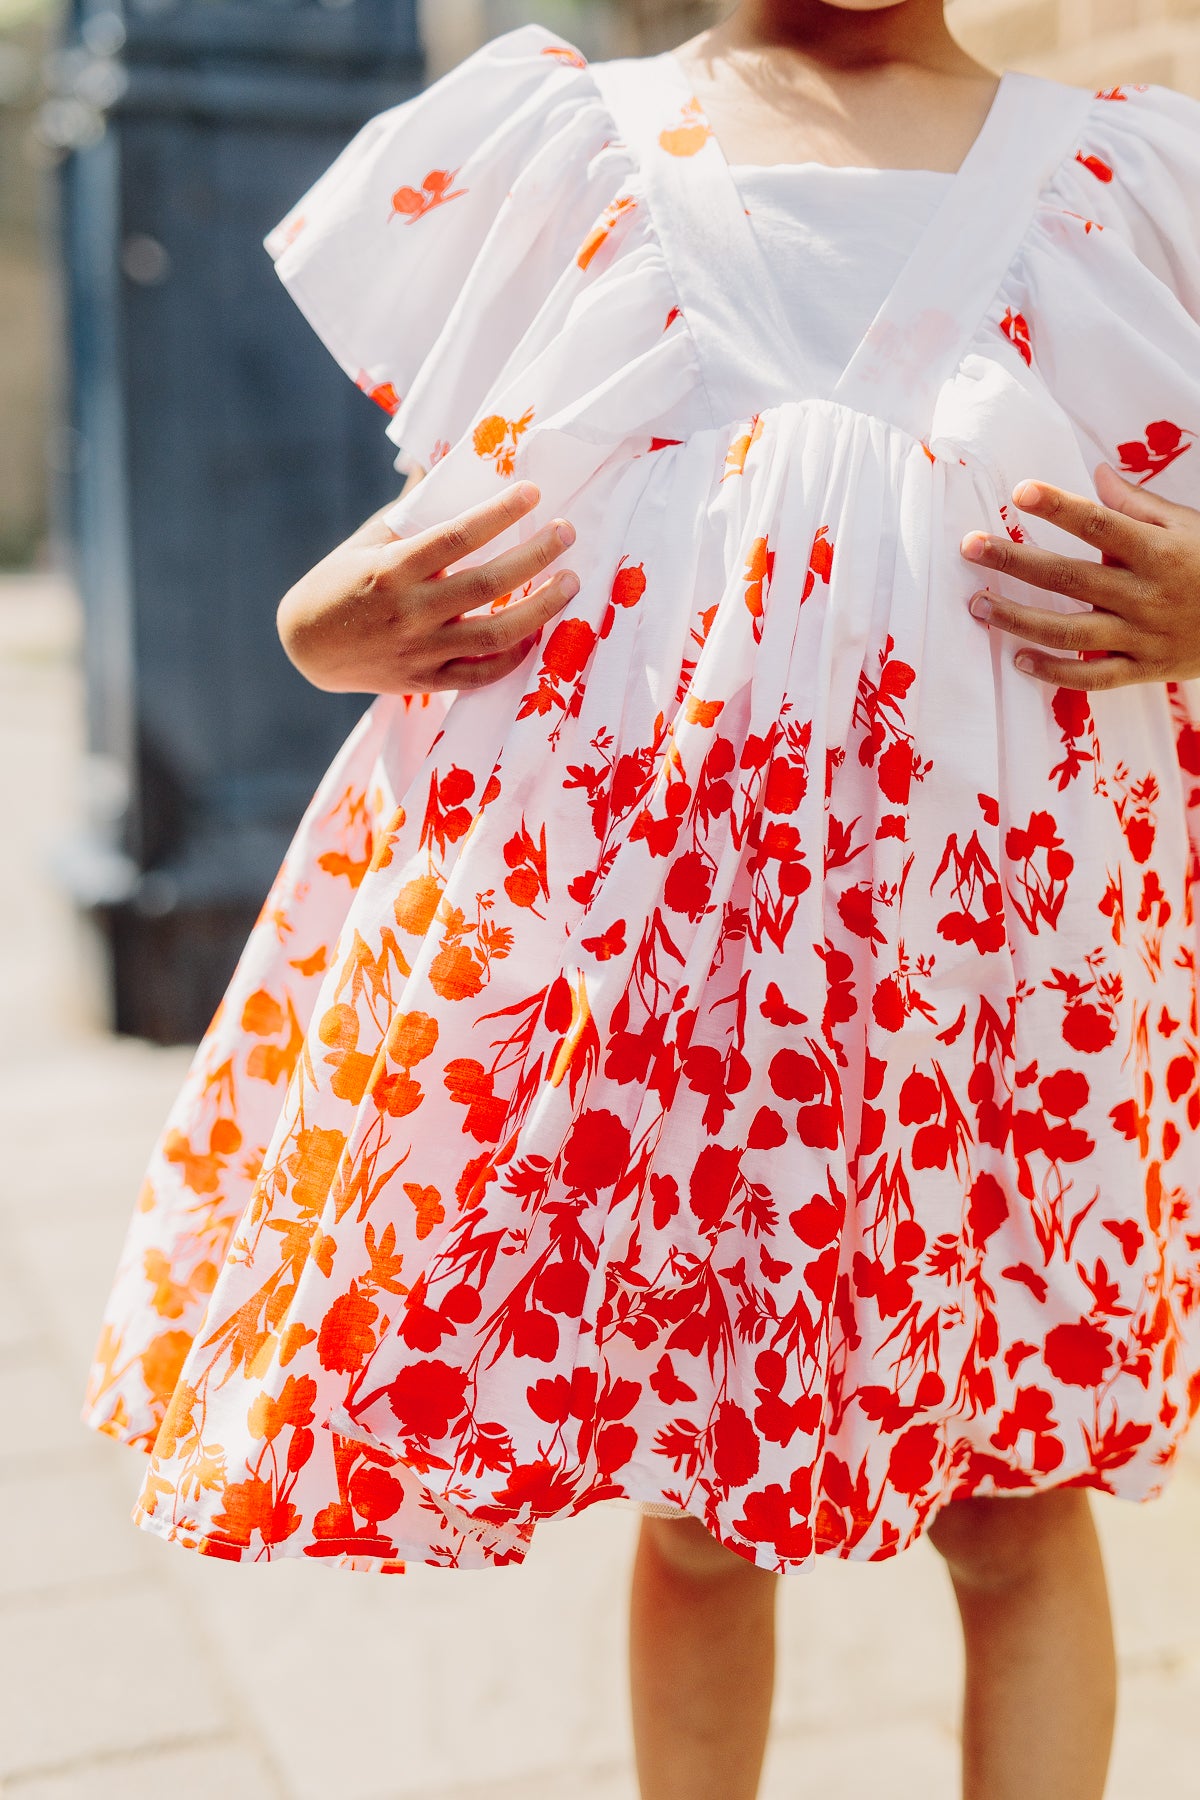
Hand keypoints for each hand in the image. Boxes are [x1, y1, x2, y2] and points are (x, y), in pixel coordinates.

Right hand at [277, 481, 578, 693]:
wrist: (306, 645)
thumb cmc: (341, 581)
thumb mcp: (369, 540)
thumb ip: (414, 512)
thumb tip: (452, 466)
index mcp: (393, 568)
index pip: (457, 536)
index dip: (499, 513)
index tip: (533, 492)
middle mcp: (410, 611)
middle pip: (488, 584)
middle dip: (535, 556)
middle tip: (566, 533)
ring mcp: (420, 650)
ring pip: (495, 634)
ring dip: (541, 608)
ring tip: (570, 583)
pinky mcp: (426, 680)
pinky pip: (481, 673)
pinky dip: (514, 656)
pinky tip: (538, 633)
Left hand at [960, 461, 1199, 689]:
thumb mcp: (1187, 526)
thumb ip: (1137, 504)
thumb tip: (1095, 474)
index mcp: (1159, 552)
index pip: (1101, 525)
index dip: (1059, 507)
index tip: (1020, 492)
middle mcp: (1146, 595)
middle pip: (1071, 578)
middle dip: (1016, 562)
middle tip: (970, 548)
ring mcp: (1143, 637)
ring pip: (1072, 632)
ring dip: (1019, 619)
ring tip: (978, 605)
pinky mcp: (1143, 671)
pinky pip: (1092, 678)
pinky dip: (1054, 672)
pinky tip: (1018, 659)